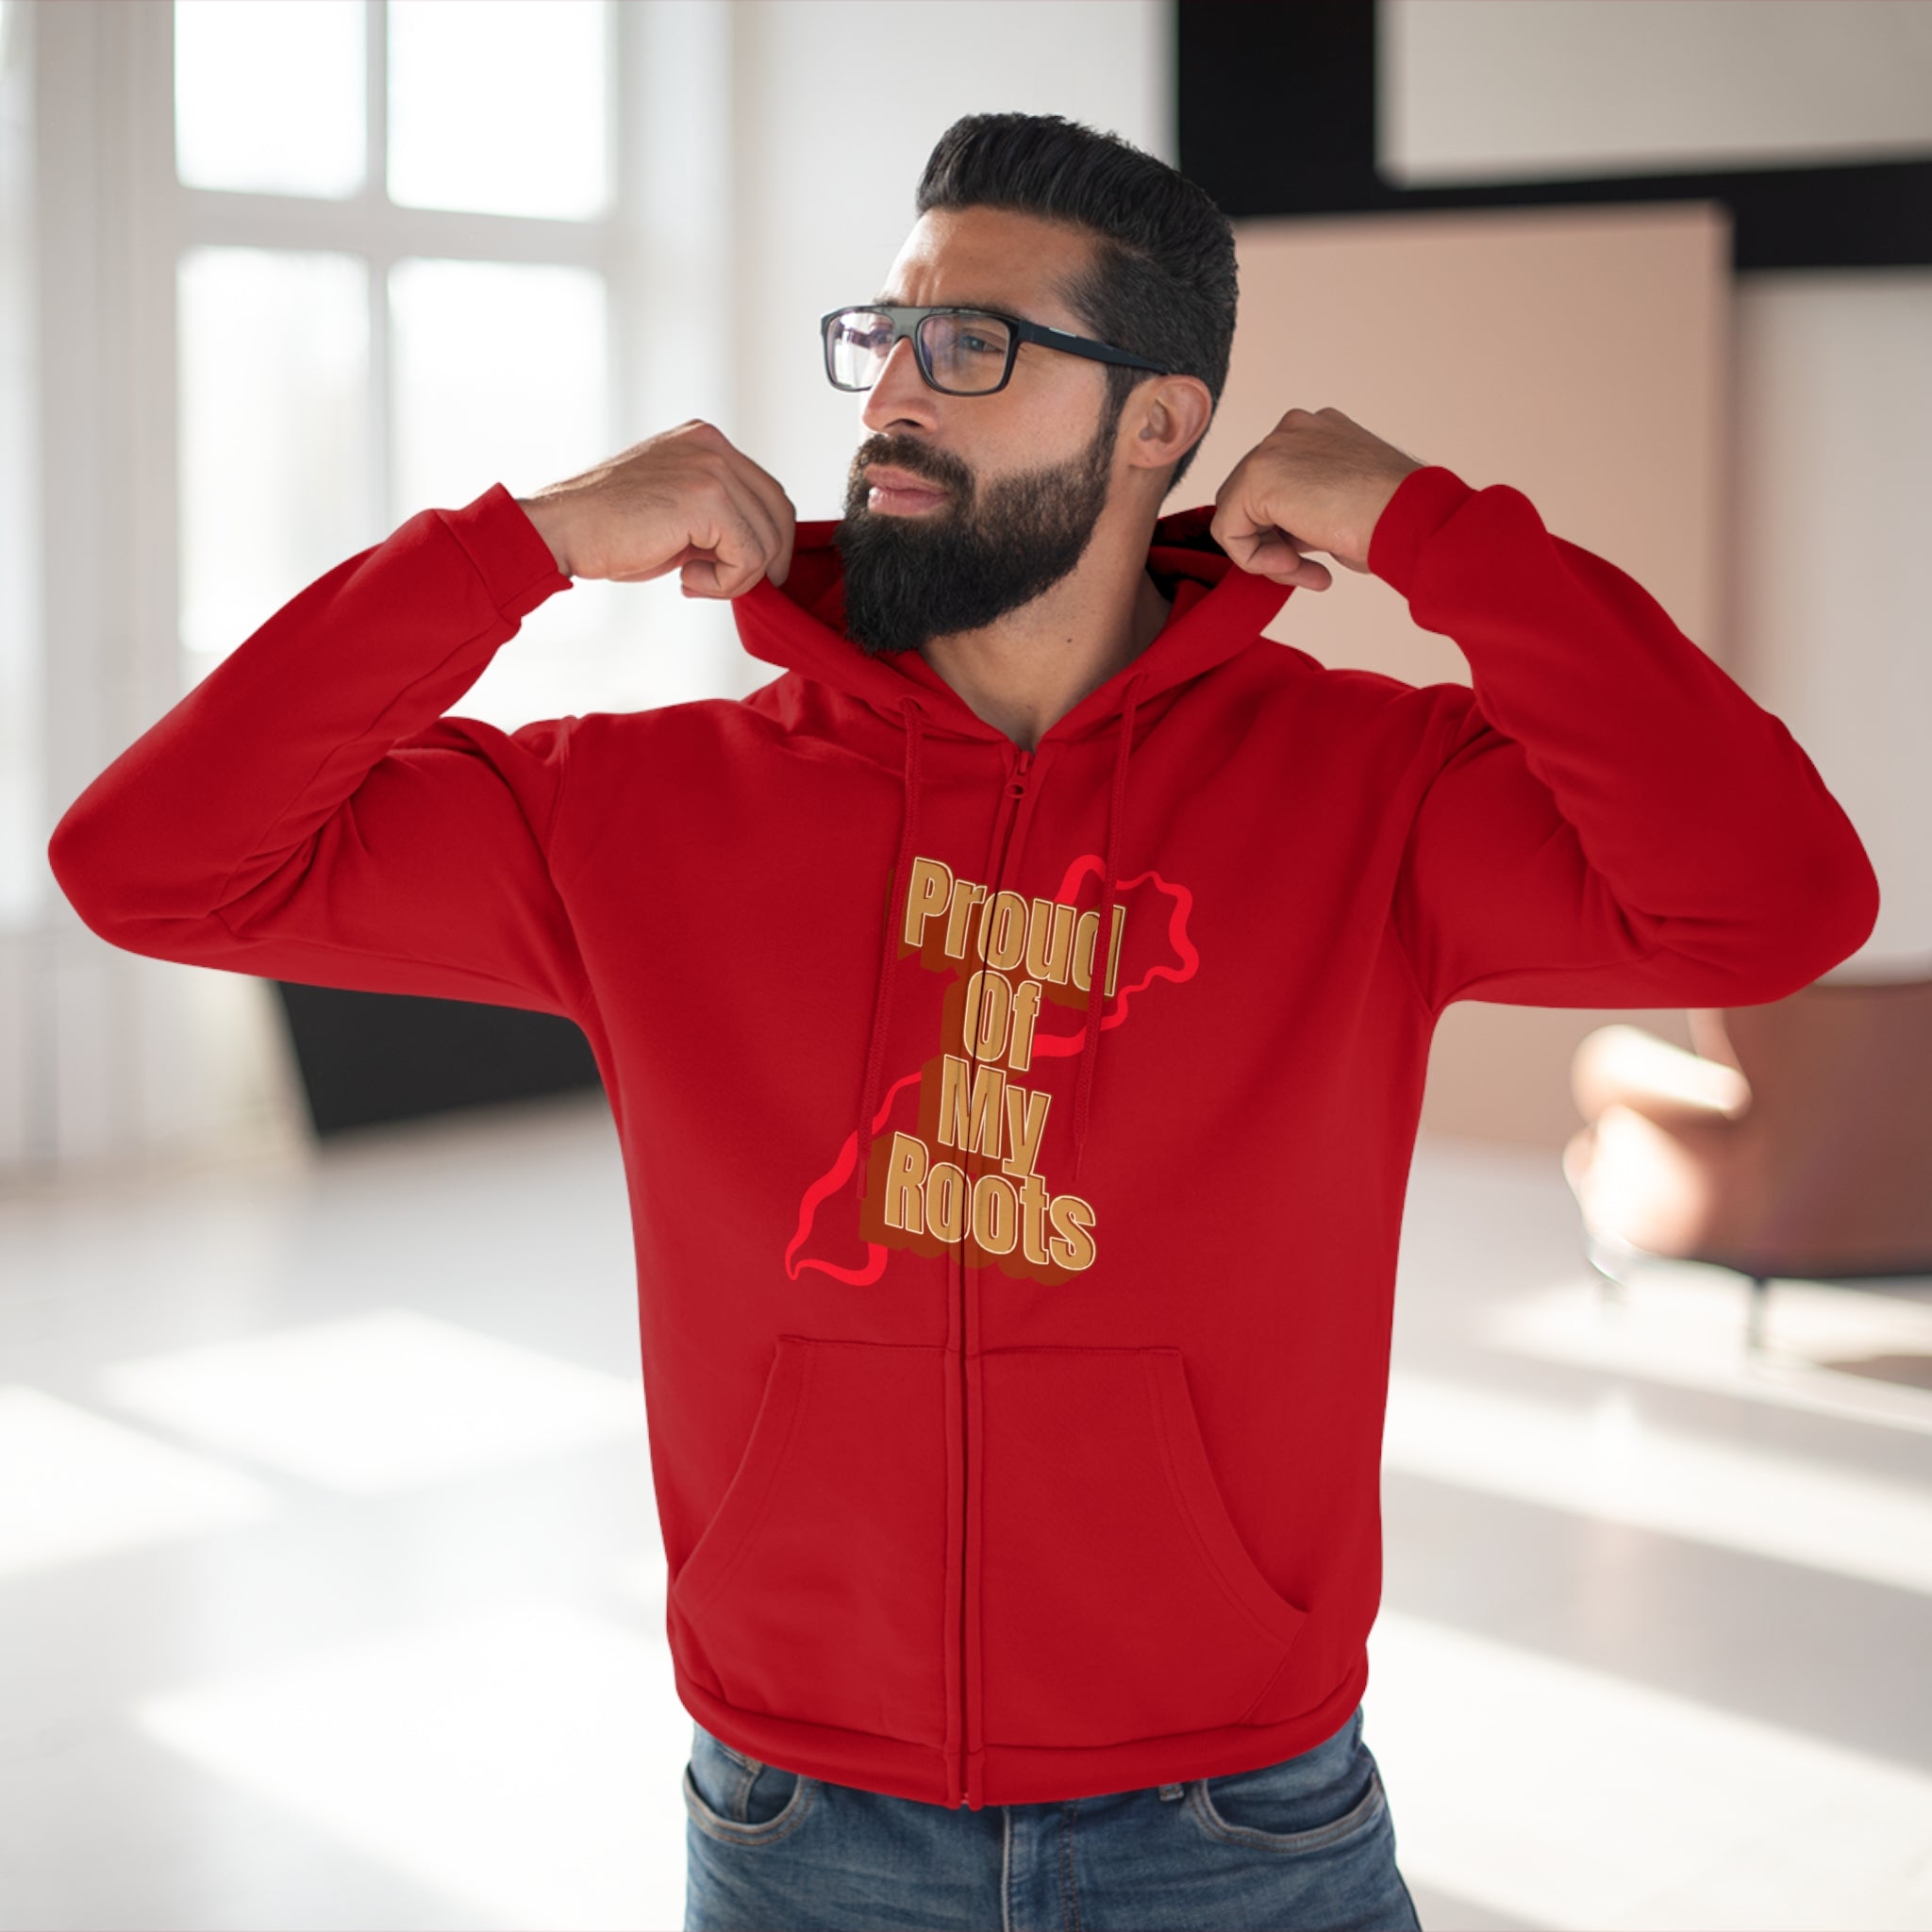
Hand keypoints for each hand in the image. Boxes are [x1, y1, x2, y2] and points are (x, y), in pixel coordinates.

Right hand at [516, 419, 795, 594]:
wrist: (561, 530)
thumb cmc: (608, 528)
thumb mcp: (675, 508)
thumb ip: (717, 514)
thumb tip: (760, 551)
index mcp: (706, 441)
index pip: (768, 494)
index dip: (765, 541)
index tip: (735, 571)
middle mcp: (713, 445)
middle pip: (779, 513)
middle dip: (763, 562)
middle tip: (722, 584)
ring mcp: (711, 468)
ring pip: (767, 540)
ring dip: (736, 577)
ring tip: (693, 580)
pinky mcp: (707, 499)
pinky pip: (749, 557)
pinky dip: (725, 583)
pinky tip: (687, 578)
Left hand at [1209, 407, 1426, 590]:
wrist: (1412, 518)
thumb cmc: (1394, 521)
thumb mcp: (1342, 509)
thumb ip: (1306, 512)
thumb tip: (1279, 540)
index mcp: (1318, 433)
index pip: (1277, 487)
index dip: (1289, 534)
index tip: (1319, 562)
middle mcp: (1293, 429)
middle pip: (1250, 498)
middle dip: (1274, 543)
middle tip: (1308, 572)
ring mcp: (1275, 446)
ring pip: (1236, 514)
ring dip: (1267, 555)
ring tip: (1306, 573)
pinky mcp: (1258, 475)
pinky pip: (1228, 530)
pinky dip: (1253, 559)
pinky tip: (1293, 566)